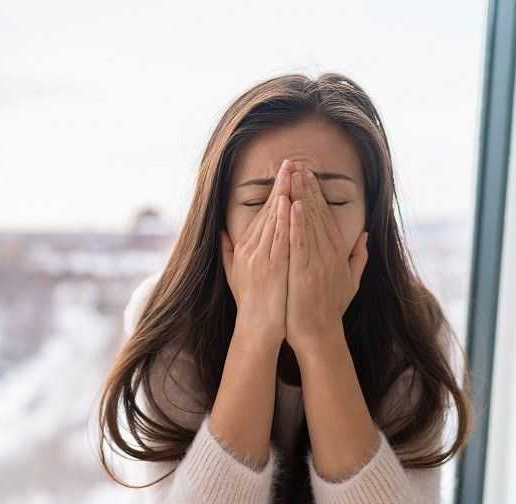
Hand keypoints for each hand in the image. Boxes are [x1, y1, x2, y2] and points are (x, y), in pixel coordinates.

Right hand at [221, 158, 293, 342]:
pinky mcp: (271, 267)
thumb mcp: (234, 275)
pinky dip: (285, 219)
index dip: (273, 192)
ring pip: (274, 219)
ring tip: (293, 172)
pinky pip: (280, 238)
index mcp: (244, 249)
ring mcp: (261, 258)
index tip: (283, 174)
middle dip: (279, 185)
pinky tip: (291, 201)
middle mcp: (250, 250)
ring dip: (284, 194)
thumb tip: (222, 233)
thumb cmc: (251, 304)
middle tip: (289, 162)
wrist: (257, 329)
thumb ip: (228, 252)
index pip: (261, 215)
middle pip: (267, 211)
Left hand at [285, 163, 367, 354]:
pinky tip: (294, 204)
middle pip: (317, 213)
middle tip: (298, 163)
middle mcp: (328, 253)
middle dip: (308, 186)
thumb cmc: (329, 310)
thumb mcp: (349, 282)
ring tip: (294, 174)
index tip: (308, 174)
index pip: (325, 216)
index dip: (317, 193)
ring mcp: (317, 262)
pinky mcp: (305, 272)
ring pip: (309, 223)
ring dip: (302, 196)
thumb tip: (365, 236)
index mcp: (336, 253)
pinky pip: (300, 243)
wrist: (319, 335)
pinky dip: (297, 223)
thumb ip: (357, 258)